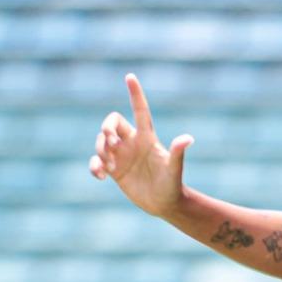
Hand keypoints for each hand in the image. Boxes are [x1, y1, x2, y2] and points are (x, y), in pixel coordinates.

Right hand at [88, 74, 192, 219]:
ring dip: (100, 151)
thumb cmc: (173, 186)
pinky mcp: (113, 169)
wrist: (165, 205)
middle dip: (106, 129)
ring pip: (101, 141)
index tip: (130, 76)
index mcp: (147, 138)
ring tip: (110, 168)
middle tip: (112, 145)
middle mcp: (132, 142)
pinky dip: (94, 166)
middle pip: (112, 122)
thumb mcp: (174, 170)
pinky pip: (96, 161)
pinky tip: (101, 177)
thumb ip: (178, 153)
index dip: (135, 94)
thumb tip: (187, 138)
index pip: (140, 110)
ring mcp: (121, 155)